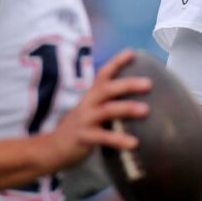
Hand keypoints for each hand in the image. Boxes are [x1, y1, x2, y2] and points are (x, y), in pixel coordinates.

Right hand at [46, 49, 149, 167]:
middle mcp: (87, 104)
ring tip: (146, 110)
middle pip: (107, 89)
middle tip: (149, 83)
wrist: (52, 148)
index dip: (116, 62)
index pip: (103, 74)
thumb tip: (138, 101)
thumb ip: (108, 104)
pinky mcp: (83, 137)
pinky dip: (119, 140)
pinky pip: (103, 138)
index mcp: (91, 96)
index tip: (131, 52)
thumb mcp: (91, 111)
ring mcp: (84, 120)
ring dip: (127, 108)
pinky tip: (134, 143)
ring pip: (107, 110)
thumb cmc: (80, 128)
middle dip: (128, 84)